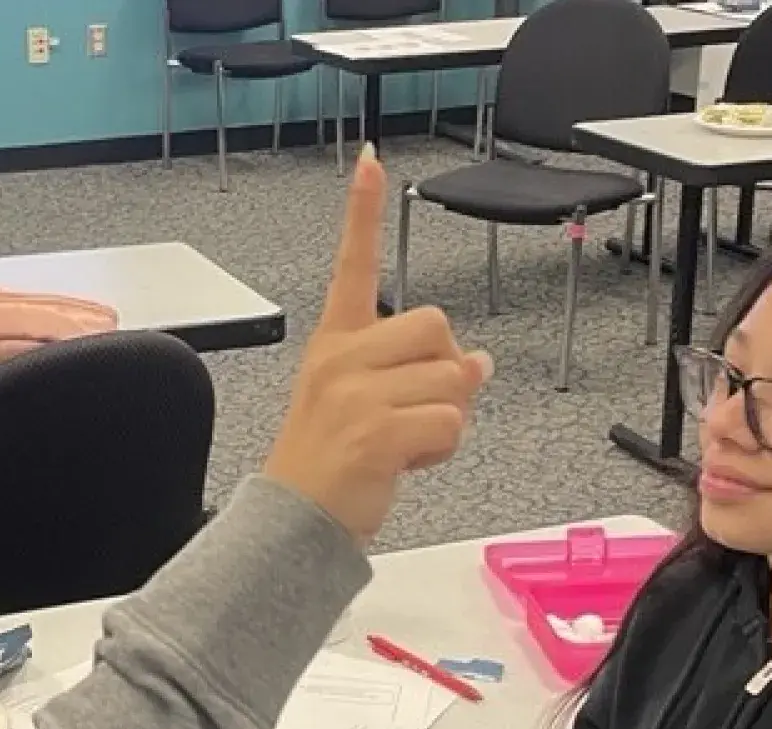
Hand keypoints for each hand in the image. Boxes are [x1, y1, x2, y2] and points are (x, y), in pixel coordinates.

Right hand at [264, 145, 491, 546]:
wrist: (292, 523)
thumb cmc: (328, 466)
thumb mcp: (366, 406)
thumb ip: (418, 374)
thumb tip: (478, 364)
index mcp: (334, 344)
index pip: (352, 265)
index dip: (362, 212)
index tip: (372, 161)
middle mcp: (341, 358)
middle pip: (436, 328)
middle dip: (443, 373)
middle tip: (412, 413)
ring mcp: (356, 392)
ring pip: (451, 380)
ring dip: (444, 419)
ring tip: (402, 445)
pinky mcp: (375, 430)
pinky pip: (450, 423)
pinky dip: (441, 450)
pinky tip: (405, 462)